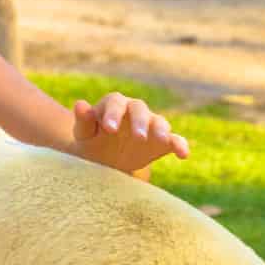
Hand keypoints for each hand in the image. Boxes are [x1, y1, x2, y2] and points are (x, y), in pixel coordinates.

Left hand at [70, 92, 189, 173]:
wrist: (105, 161)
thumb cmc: (92, 143)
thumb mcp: (84, 135)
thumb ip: (84, 121)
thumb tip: (79, 104)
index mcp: (114, 105)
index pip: (115, 103)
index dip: (113, 114)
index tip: (109, 130)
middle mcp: (134, 111)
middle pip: (140, 109)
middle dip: (140, 122)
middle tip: (138, 137)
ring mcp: (150, 125)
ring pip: (159, 122)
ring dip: (161, 130)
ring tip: (163, 140)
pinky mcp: (162, 142)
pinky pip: (174, 140)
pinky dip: (180, 145)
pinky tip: (184, 154)